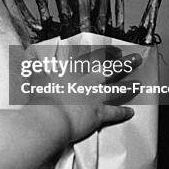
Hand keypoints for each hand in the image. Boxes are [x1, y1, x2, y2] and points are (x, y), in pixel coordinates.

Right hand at [27, 46, 141, 143]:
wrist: (49, 117)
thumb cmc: (41, 96)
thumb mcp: (35, 75)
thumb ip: (34, 63)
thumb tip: (30, 52)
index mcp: (74, 71)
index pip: (93, 58)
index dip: (106, 53)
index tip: (115, 50)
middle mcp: (87, 82)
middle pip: (111, 70)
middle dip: (125, 64)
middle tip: (137, 59)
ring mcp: (94, 97)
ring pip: (117, 89)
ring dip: (129, 86)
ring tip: (139, 83)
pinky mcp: (98, 114)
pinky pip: (114, 113)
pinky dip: (123, 113)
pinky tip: (131, 111)